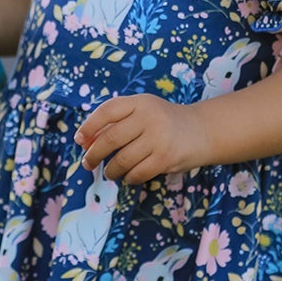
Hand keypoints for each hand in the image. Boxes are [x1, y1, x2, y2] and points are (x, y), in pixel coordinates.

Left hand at [74, 94, 206, 185]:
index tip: (79, 140)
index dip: (89, 126)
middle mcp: (149, 117)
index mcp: (140, 102)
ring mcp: (159, 138)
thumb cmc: (164, 122)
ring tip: (110, 172)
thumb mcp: (143, 112)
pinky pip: (137, 173)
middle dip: (94, 154)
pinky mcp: (166, 158)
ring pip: (122, 160)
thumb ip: (116, 122)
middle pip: (110, 138)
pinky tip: (129, 177)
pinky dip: (129, 178)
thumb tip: (84, 142)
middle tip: (88, 163)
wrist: (202, 131)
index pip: (107, 111)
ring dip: (111, 170)